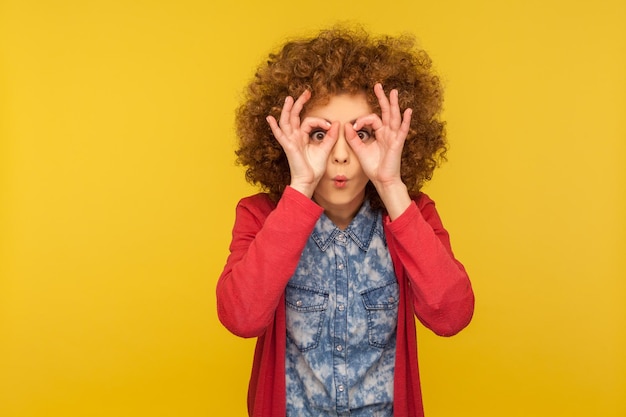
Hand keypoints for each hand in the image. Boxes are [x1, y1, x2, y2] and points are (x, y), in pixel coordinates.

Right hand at [266, 90, 339, 196]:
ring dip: (287, 110)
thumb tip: (336, 124)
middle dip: (300, 104)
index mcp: (302, 137)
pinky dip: (274, 127)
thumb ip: (330, 137)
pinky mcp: (288, 147)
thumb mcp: (325, 149)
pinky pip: (280, 135)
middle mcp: (295, 137)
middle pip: (295, 116)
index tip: (329, 126)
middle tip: (306, 92)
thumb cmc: (314, 169)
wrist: (308, 181)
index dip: (320, 121)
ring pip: (286, 122)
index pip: (309, 121)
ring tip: (289, 98)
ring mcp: (290, 141)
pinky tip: (269, 118)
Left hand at [345, 83, 412, 218]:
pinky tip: (408, 111)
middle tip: (378, 86)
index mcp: (380, 134)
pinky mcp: (398, 144)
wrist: (382, 180)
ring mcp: (394, 137)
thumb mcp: (360, 150)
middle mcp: (388, 133)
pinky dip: (406, 121)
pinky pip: (403, 130)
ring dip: (394, 104)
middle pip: (386, 112)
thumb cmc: (374, 167)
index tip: (354, 127)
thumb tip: (347, 125)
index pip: (372, 119)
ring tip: (394, 92)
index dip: (362, 120)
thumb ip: (353, 138)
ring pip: (394, 117)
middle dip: (382, 99)